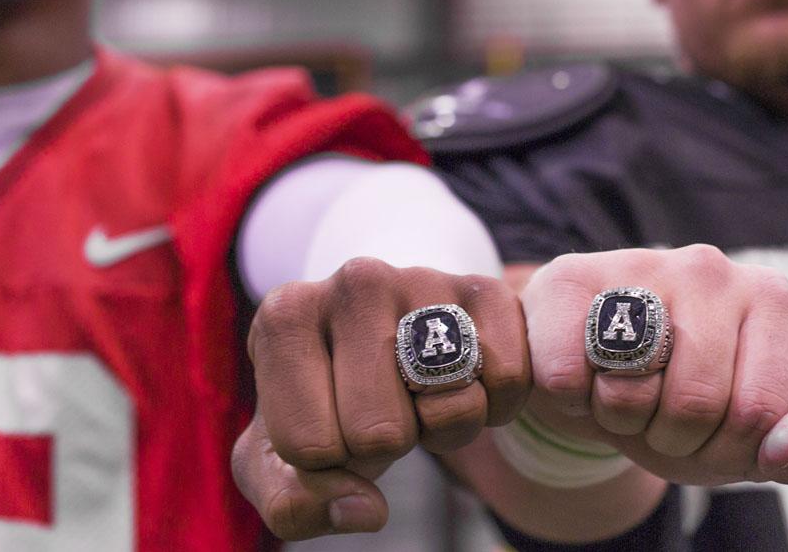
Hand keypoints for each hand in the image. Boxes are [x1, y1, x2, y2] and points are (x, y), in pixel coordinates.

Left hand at [231, 257, 529, 539]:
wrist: (390, 335)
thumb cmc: (326, 399)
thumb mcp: (281, 457)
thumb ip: (292, 503)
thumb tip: (363, 509)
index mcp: (286, 316)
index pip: (309, 447)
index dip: (328, 462)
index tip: (329, 423)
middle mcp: (354, 282)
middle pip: (377, 433)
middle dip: (385, 446)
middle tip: (381, 410)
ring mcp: (423, 278)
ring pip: (448, 405)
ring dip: (444, 428)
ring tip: (419, 395)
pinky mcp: (484, 289)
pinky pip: (506, 381)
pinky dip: (495, 407)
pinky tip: (464, 381)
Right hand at [519, 244, 787, 486]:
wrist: (591, 362)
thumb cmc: (678, 397)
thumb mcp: (742, 437)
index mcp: (769, 300)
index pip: (759, 413)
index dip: (725, 450)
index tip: (710, 431)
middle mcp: (710, 269)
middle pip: (695, 405)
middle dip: (670, 438)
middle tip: (657, 414)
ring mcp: (638, 263)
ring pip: (630, 393)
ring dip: (617, 421)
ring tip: (620, 391)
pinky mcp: (569, 276)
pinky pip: (565, 378)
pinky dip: (570, 401)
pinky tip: (582, 374)